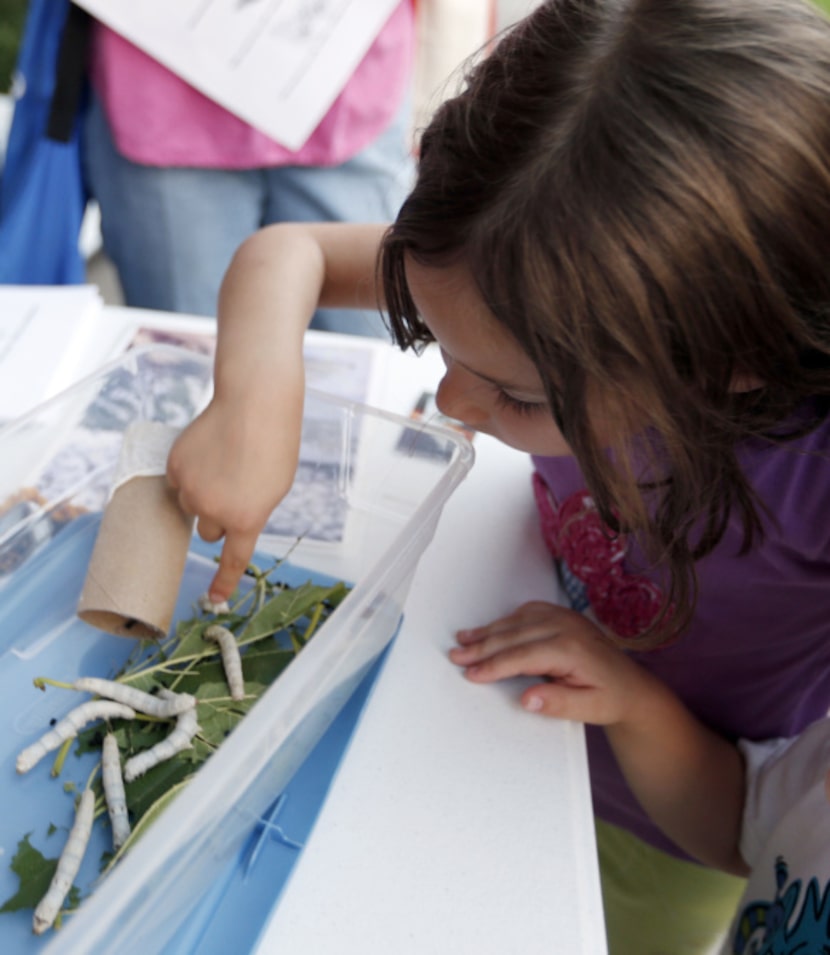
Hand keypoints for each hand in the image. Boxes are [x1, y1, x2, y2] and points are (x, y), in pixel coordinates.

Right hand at [166, 390, 301, 601]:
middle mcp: (214, 510)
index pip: (232, 560)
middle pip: (209, 532)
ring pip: (191, 506)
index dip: (223, 583)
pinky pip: (178, 482)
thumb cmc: (273, 444)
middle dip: (218, 516)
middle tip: (234, 486)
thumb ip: (250, 512)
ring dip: (202, 493)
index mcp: (247, 519)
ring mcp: (191, 489)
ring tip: (224, 462)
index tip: (213, 600)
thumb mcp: (275, 488)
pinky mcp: (175, 468)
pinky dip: (190, 472)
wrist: (254, 403)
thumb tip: (226, 523)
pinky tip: (208, 451)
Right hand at [449, 601, 652, 725]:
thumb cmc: (610, 698)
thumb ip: (557, 703)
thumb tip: (526, 698)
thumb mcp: (589, 709)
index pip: (522, 655)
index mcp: (571, 649)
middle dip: (482, 646)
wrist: (631, 686)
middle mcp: (566, 627)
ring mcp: (564, 617)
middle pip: (514, 635)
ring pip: (517, 621)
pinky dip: (505, 621)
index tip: (472, 673)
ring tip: (463, 640)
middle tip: (455, 656)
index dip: (494, 665)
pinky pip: (527, 612)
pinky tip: (490, 629)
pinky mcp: (561, 616)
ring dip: (488, 631)